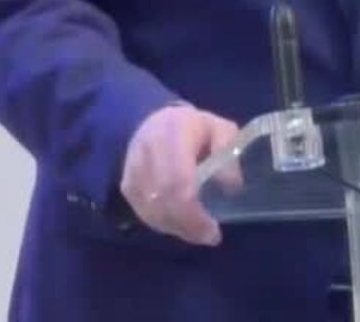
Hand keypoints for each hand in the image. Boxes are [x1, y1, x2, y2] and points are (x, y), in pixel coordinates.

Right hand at [119, 104, 240, 245]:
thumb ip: (228, 152)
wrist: (155, 122)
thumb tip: (231, 186)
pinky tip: (182, 227)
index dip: (193, 210)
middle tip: (210, 236)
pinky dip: (164, 225)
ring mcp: (133, 168)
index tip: (213, 228)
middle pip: (163, 198)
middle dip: (188, 224)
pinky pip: (143, 212)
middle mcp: (148, 150)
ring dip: (177, 227)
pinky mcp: (127, 185)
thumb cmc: (195, 129)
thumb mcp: (220, 129)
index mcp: (174, 132)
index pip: (177, 179)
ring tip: (199, 234)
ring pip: (151, 209)